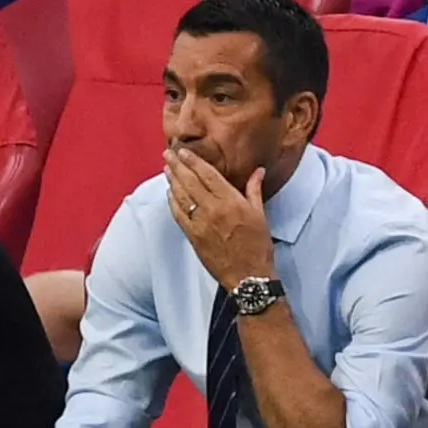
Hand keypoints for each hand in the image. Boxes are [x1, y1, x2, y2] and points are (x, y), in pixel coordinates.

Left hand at [164, 148, 275, 289]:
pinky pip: (178, 215)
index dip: (193, 160)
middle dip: (177, 166)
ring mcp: (201, 223)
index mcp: (231, 200)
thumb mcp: (260, 215)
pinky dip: (172, 202)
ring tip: (166, 169)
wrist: (248, 276)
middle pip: (190, 181)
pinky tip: (169, 193)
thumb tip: (258, 171)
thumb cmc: (257, 246)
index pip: (207, 174)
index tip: (183, 151)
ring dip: (172, 181)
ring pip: (181, 196)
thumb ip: (254, 190)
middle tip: (167, 153)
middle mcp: (213, 209)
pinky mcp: (193, 237)